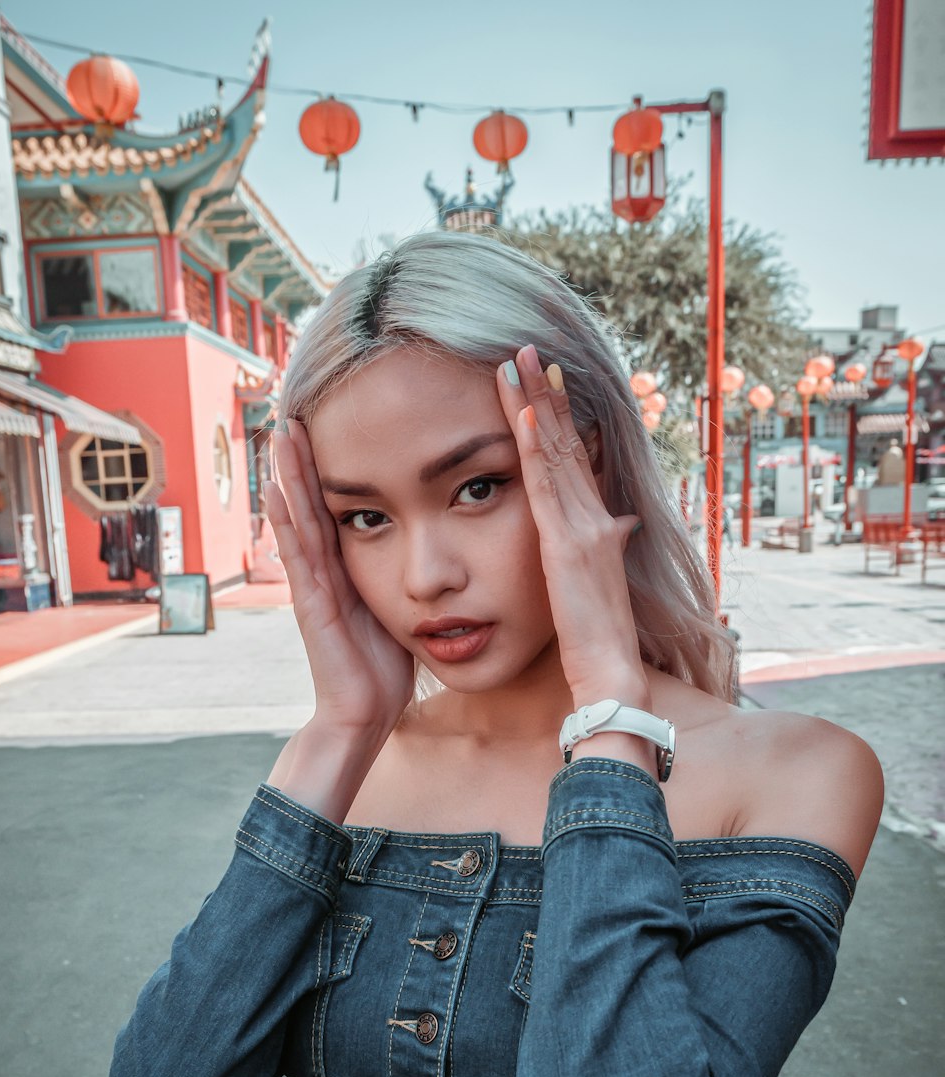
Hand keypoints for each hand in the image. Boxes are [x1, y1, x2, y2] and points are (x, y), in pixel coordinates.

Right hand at [263, 422, 415, 736]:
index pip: (337, 504)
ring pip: (299, 517)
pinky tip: (274, 489)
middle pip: (311, 500)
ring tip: (280, 431)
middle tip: (293, 406)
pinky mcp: (311, 603)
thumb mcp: (401, 612)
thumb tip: (434, 560)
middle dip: (303, 456)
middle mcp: (324, 570)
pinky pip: (298, 553)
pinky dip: (285, 520)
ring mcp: (312, 585)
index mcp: (346, 569)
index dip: (330, 465)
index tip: (328, 421)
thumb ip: (405, 582)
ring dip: (288, 475)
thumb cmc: (384, 671)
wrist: (363, 714)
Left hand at [495, 345, 649, 707]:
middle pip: (565, 445)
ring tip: (518, 360)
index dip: (559, 420)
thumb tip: (610, 532)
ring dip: (535, 403)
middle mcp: (594, 520)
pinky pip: (544, 486)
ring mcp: (583, 529)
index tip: (544, 381)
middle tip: (529, 349)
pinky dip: (533, 445)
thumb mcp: (589, 594)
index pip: (573, 463)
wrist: (610, 675)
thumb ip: (592, 559)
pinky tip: (519, 412)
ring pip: (554, 454)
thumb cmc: (596, 648)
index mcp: (596, 530)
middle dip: (546, 395)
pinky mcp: (566, 546)